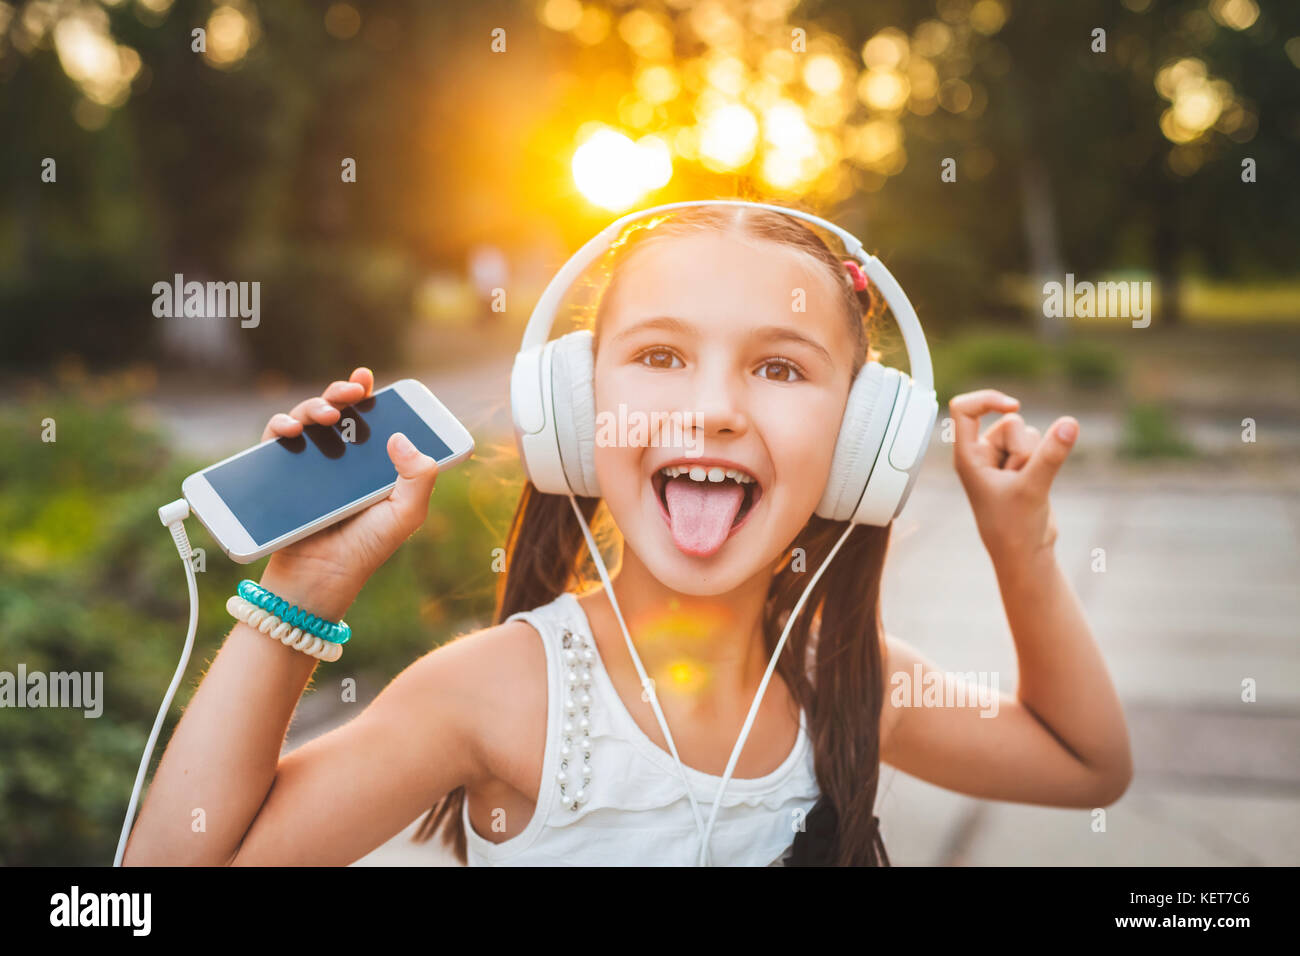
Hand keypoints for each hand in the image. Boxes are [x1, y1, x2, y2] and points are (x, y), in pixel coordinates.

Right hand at [256, 368, 440, 618]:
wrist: (316, 582)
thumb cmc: (364, 551)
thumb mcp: (404, 516)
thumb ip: (418, 478)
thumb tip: (402, 437)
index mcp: (375, 467)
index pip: (375, 423)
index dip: (372, 398)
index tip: (368, 380)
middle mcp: (343, 462)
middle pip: (340, 414)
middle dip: (342, 394)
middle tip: (351, 394)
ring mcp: (311, 467)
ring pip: (308, 421)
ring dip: (314, 406)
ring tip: (325, 416)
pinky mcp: (280, 476)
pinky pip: (276, 443)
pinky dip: (279, 427)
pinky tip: (289, 429)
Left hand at [948, 389, 1078, 565]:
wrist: (1026, 553)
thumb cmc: (1015, 528)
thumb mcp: (1033, 488)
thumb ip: (1050, 455)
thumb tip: (1070, 423)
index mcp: (967, 457)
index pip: (964, 410)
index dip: (987, 399)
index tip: (1014, 407)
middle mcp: (981, 454)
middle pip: (1010, 424)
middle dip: (1024, 449)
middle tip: (1018, 481)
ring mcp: (1001, 459)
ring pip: (1028, 434)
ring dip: (1034, 457)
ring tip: (1025, 486)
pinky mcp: (1021, 465)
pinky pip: (1039, 445)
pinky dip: (1044, 460)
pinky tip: (1035, 485)